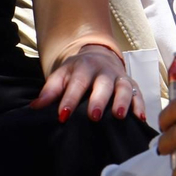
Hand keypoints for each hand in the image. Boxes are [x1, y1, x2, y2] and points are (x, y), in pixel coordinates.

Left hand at [31, 44, 145, 123]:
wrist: (97, 57)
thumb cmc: (76, 73)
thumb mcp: (62, 75)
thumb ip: (50, 91)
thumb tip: (34, 108)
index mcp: (84, 67)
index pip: (77, 83)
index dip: (70, 99)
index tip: (62, 115)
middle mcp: (104, 71)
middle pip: (102, 84)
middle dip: (99, 99)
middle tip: (93, 116)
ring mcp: (119, 77)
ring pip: (123, 87)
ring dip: (122, 101)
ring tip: (119, 116)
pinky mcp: (132, 85)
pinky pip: (138, 94)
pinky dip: (140, 106)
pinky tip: (140, 119)